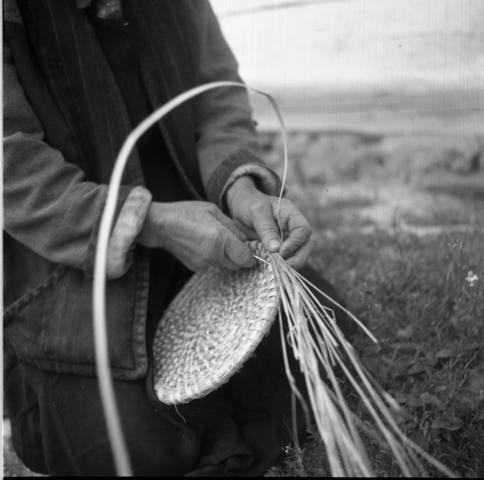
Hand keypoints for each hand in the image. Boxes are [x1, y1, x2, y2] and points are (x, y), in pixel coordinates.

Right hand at [137, 201, 255, 271]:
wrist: (160, 225)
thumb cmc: (186, 213)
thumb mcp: (213, 211)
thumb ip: (232, 226)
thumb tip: (244, 239)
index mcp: (220, 239)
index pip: (245, 258)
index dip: (251, 257)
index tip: (252, 252)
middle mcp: (213, 254)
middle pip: (237, 265)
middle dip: (239, 257)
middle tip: (236, 245)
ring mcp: (203, 263)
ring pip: (224, 265)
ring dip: (225, 256)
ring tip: (215, 241)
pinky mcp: (195, 268)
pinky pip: (212, 264)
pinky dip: (213, 257)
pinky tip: (203, 245)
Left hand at [225, 176, 311, 269]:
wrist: (240, 208)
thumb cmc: (249, 204)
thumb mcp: (255, 212)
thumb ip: (266, 229)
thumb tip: (276, 248)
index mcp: (291, 214)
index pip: (303, 230)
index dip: (295, 243)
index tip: (280, 251)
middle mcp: (293, 228)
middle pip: (306, 245)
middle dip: (297, 259)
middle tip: (280, 266)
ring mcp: (288, 239)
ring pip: (298, 256)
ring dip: (287, 265)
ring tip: (271, 266)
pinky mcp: (279, 249)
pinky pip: (285, 260)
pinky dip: (277, 266)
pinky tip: (265, 264)